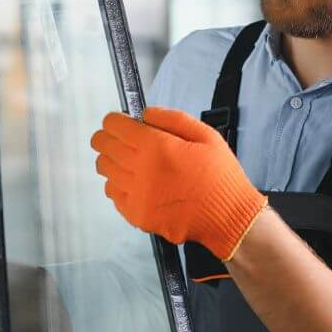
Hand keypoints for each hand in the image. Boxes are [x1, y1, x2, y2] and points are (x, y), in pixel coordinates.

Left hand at [90, 106, 267, 260]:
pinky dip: (118, 185)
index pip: (114, 126)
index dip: (114, 120)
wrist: (229, 218)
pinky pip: (113, 193)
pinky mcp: (137, 215)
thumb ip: (172, 119)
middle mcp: (141, 170)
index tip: (118, 122)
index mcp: (157, 147)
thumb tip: (145, 113)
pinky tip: (135, 182)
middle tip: (118, 138)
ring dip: (112, 160)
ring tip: (128, 161)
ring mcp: (137, 195)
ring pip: (105, 169)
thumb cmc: (221, 177)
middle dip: (107, 137)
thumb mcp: (206, 136)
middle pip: (103, 146)